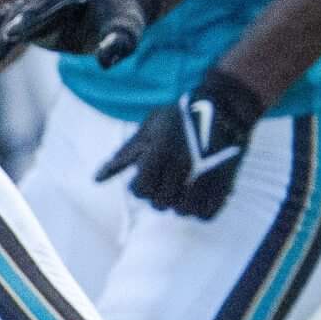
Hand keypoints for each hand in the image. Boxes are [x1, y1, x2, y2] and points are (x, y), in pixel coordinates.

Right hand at [0, 0, 161, 69]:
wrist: (116, 7)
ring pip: (1, 18)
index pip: (47, 0)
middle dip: (2, 31)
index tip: (12, 33)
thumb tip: (106, 61)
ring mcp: (33, 2)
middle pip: (19, 9)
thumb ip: (120, 42)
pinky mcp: (25, 17)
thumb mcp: (129, 30)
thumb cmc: (124, 17)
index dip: (29, 17)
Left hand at [95, 68, 265, 219]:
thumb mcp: (148, 130)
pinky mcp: (224, 182)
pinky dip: (201, 210)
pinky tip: (199, 197)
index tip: (149, 177)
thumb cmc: (178, 117)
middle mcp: (181, 164)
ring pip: (183, 211)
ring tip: (183, 189)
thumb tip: (96, 180)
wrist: (224, 105)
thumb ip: (122, 156)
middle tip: (168, 182)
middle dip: (160, 195)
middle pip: (160, 203)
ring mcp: (205, 174)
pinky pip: (206, 213)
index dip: (141, 187)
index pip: (140, 190)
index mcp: (160, 151)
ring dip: (180, 204)